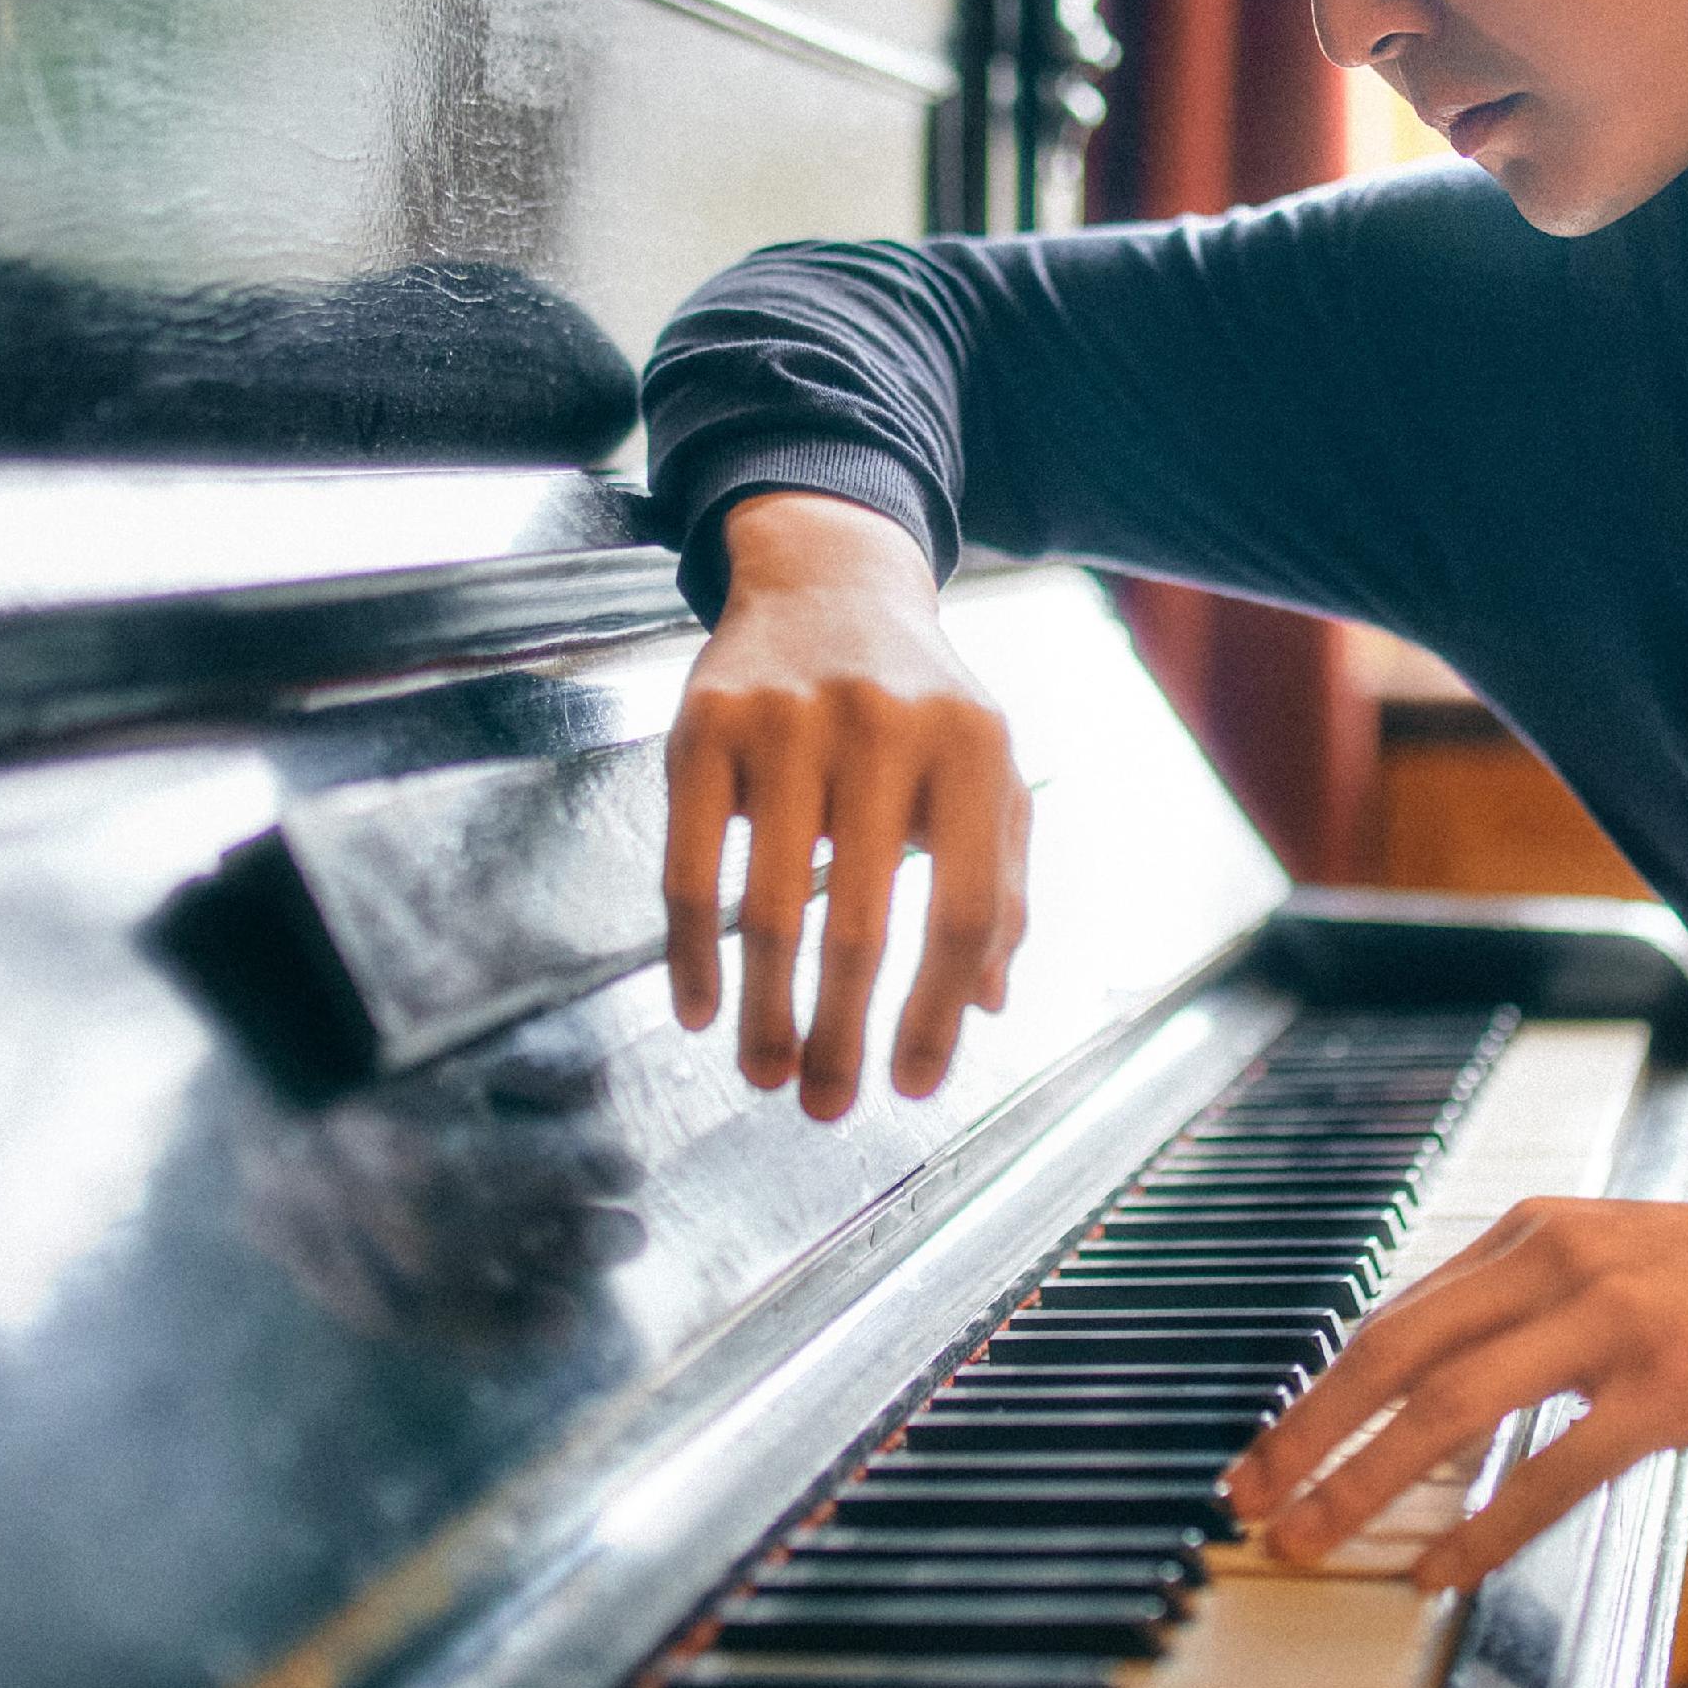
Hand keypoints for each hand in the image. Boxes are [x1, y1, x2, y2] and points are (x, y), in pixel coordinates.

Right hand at [661, 492, 1032, 1117]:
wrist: (829, 582)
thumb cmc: (920, 702)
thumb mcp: (985, 775)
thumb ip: (998, 883)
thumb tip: (986, 1003)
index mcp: (972, 748)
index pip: (961, 912)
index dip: (937, 1015)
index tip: (912, 1085)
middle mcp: (883, 727)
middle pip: (863, 926)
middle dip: (842, 1037)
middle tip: (827, 1106)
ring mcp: (787, 721)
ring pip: (771, 908)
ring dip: (767, 1013)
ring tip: (766, 1074)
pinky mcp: (705, 723)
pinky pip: (688, 866)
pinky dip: (692, 953)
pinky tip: (702, 1011)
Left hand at [1225, 1196, 1687, 1590]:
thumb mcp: (1618, 1263)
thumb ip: (1527, 1307)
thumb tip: (1431, 1383)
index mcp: (1535, 1230)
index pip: (1394, 1317)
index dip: (1316, 1392)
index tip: (1263, 1456)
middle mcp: (1559, 1261)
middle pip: (1393, 1352)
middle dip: (1306, 1434)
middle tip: (1249, 1502)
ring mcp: (1615, 1323)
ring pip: (1450, 1405)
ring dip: (1366, 1480)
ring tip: (1312, 1539)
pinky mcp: (1671, 1389)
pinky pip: (1551, 1468)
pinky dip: (1482, 1524)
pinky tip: (1439, 1568)